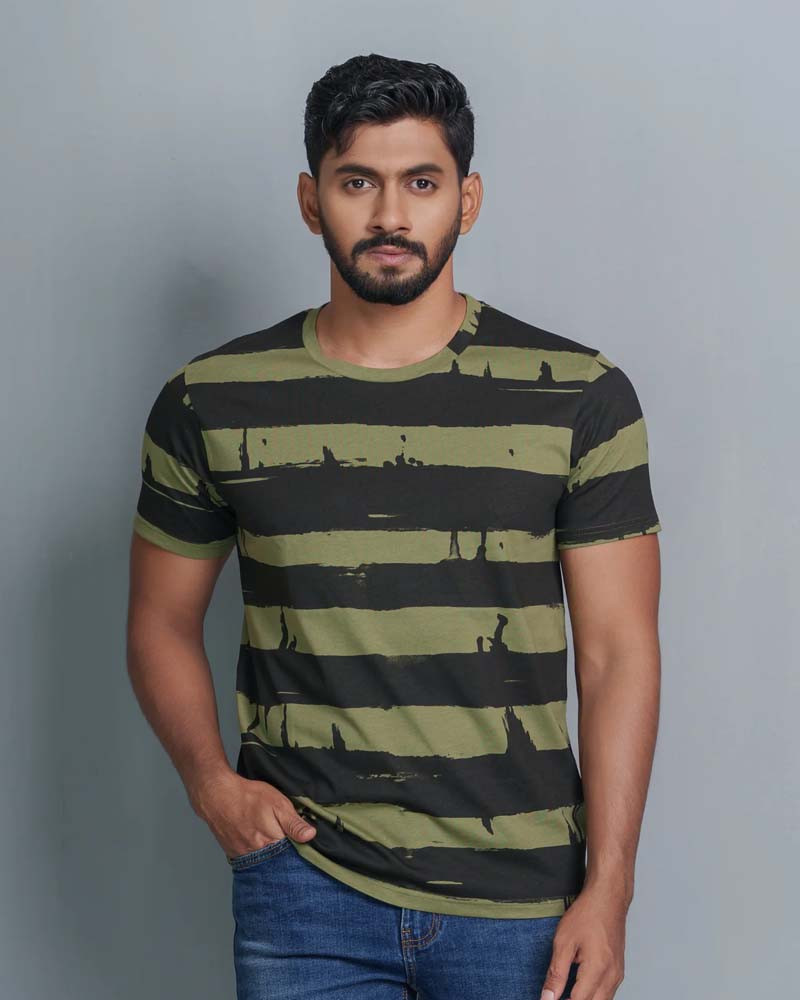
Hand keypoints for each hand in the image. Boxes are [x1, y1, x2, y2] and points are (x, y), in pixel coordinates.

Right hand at [189, 770, 316, 857]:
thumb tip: (310, 836)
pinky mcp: (235, 854)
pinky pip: (251, 860)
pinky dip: (257, 855)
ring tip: (272, 842)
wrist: (217, 796)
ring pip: (265, 862)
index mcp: (272, 842)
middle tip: (286, 841)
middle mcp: (258, 854)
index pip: (293, 855)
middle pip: (279, 862)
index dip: (300, 850)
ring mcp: (245, 856)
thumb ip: (293, 822)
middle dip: (286, 856)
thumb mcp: (277, 803)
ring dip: (271, 856)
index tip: (304, 844)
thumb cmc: (248, 797)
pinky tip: (259, 843)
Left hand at [539, 884, 627, 999]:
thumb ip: (556, 974)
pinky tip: (580, 990)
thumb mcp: (563, 942)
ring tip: (565, 994)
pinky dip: (594, 996)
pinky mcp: (618, 971)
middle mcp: (612, 976)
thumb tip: (547, 998)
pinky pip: (607, 994)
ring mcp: (618, 975)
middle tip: (557, 996)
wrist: (608, 898)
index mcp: (597, 969)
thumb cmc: (586, 914)